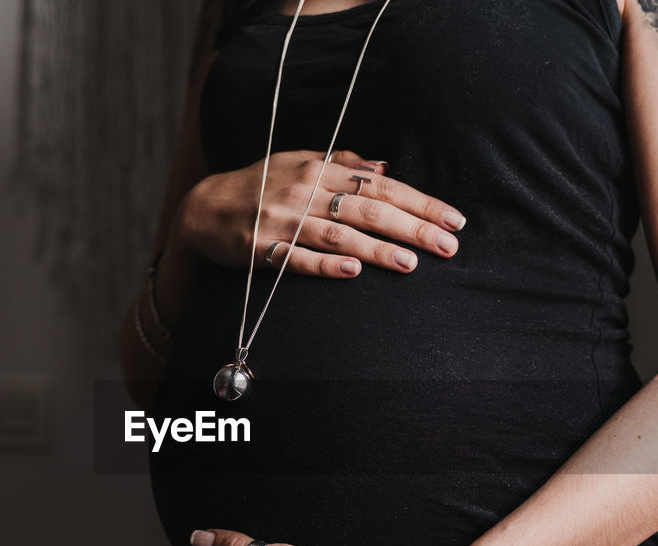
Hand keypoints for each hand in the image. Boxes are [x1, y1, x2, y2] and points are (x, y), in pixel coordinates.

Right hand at [176, 150, 465, 279]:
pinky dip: (324, 264)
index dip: (420, 201)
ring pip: (338, 234)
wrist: (203, 208)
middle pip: (368, 208)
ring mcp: (282, 220)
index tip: (454, 219)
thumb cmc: (259, 185)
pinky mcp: (261, 248)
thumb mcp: (298, 162)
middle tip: (448, 246)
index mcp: (319, 169)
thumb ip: (342, 164)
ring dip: (376, 249)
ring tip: (411, 263)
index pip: (381, 184)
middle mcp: (304, 191)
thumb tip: (385, 167)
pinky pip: (296, 259)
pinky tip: (352, 271)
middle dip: (411, 227)